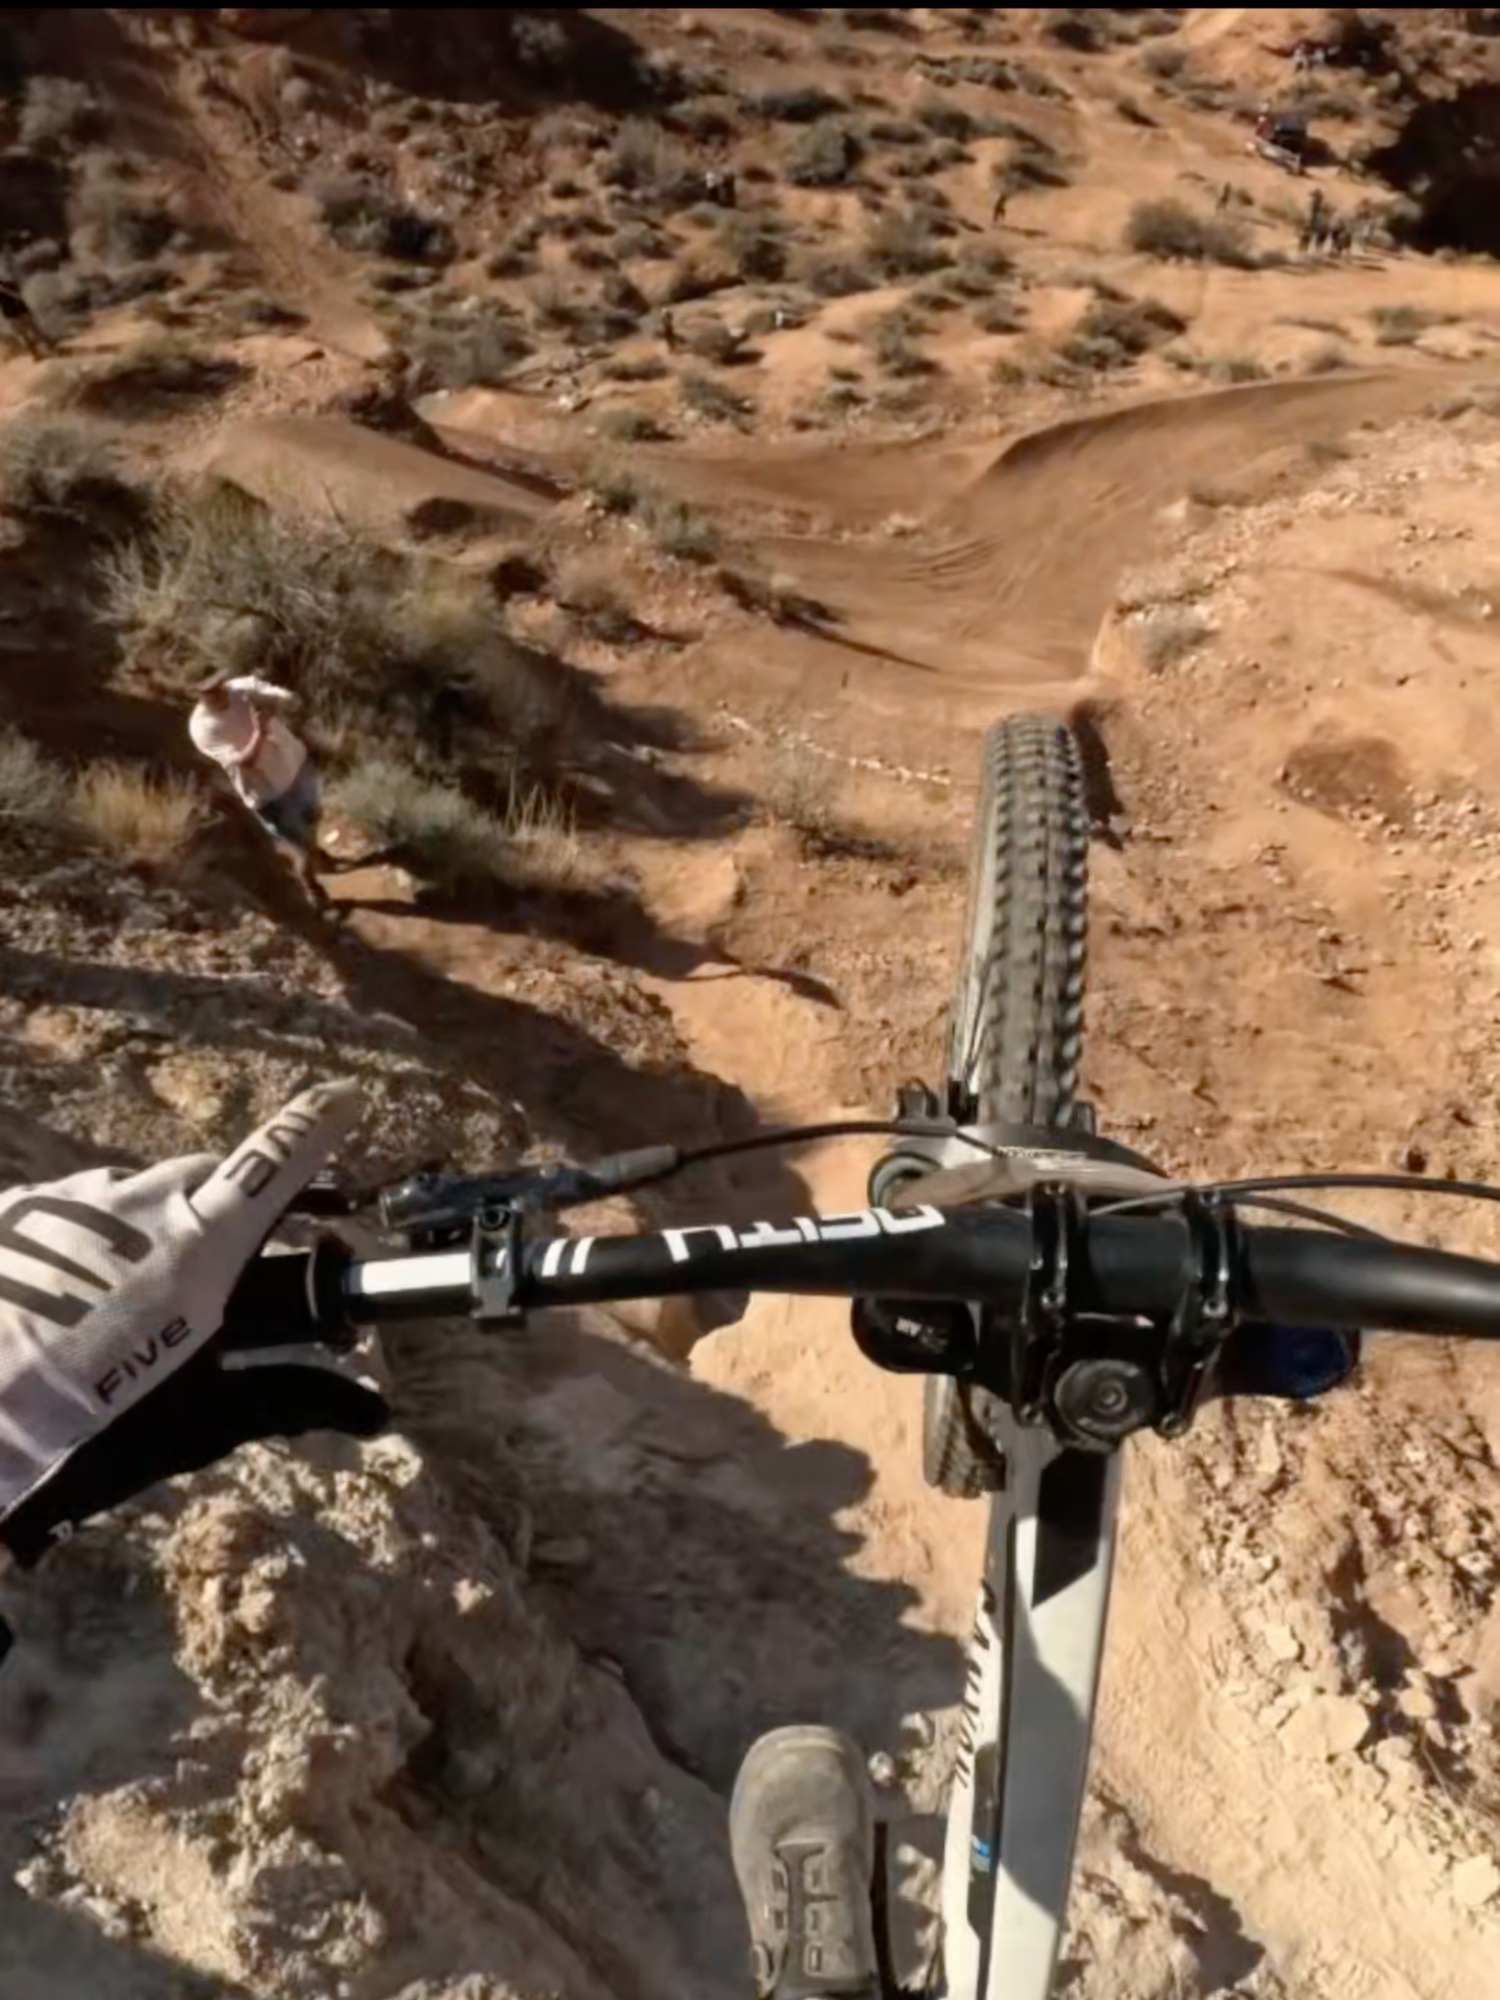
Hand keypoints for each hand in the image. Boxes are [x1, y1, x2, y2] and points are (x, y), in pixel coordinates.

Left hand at [0, 1083, 387, 1569]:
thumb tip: (372, 1411)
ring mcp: (69, 1199)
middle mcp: (139, 1202)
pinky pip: (73, 1211)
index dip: (318, 1126)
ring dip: (151, 1229)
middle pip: (207, 1178)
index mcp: (198, 1246)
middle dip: (231, 1206)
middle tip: (232, 1260)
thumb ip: (290, 1399)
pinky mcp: (16, 1208)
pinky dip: (89, 1241)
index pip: (277, 1162)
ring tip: (125, 1302)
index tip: (345, 1098)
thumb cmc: (87, 1427)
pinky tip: (67, 1298)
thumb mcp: (199, 1422)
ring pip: (134, 1195)